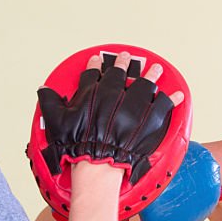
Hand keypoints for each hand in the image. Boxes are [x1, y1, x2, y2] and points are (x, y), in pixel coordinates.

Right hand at [37, 51, 183, 184]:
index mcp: (92, 94)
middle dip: (124, 65)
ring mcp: (133, 107)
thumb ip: (51, 103)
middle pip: (120, 76)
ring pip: (144, 86)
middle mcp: (114, 96)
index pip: (93, 75)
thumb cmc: (76, 145)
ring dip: (150, 76)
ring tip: (155, 68)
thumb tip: (44, 90)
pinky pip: (163, 106)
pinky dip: (171, 100)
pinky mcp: (148, 120)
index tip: (97, 61)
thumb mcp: (57, 122)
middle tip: (127, 57)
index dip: (95, 67)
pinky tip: (177, 94)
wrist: (97, 163)